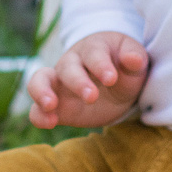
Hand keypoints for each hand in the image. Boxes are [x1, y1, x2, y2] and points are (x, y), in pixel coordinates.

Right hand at [26, 32, 149, 128]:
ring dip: (42, 91)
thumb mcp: (135, 62)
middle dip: (78, 82)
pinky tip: (50, 122)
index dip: (101, 65)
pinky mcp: (56, 106)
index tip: (112, 78)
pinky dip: (39, 115)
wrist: (114, 82)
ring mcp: (59, 84)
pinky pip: (37, 108)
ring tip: (50, 105)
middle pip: (67, 67)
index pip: (94, 53)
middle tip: (92, 96)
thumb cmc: (124, 68)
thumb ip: (134, 59)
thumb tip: (134, 58)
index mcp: (93, 49)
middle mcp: (71, 64)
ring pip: (39, 81)